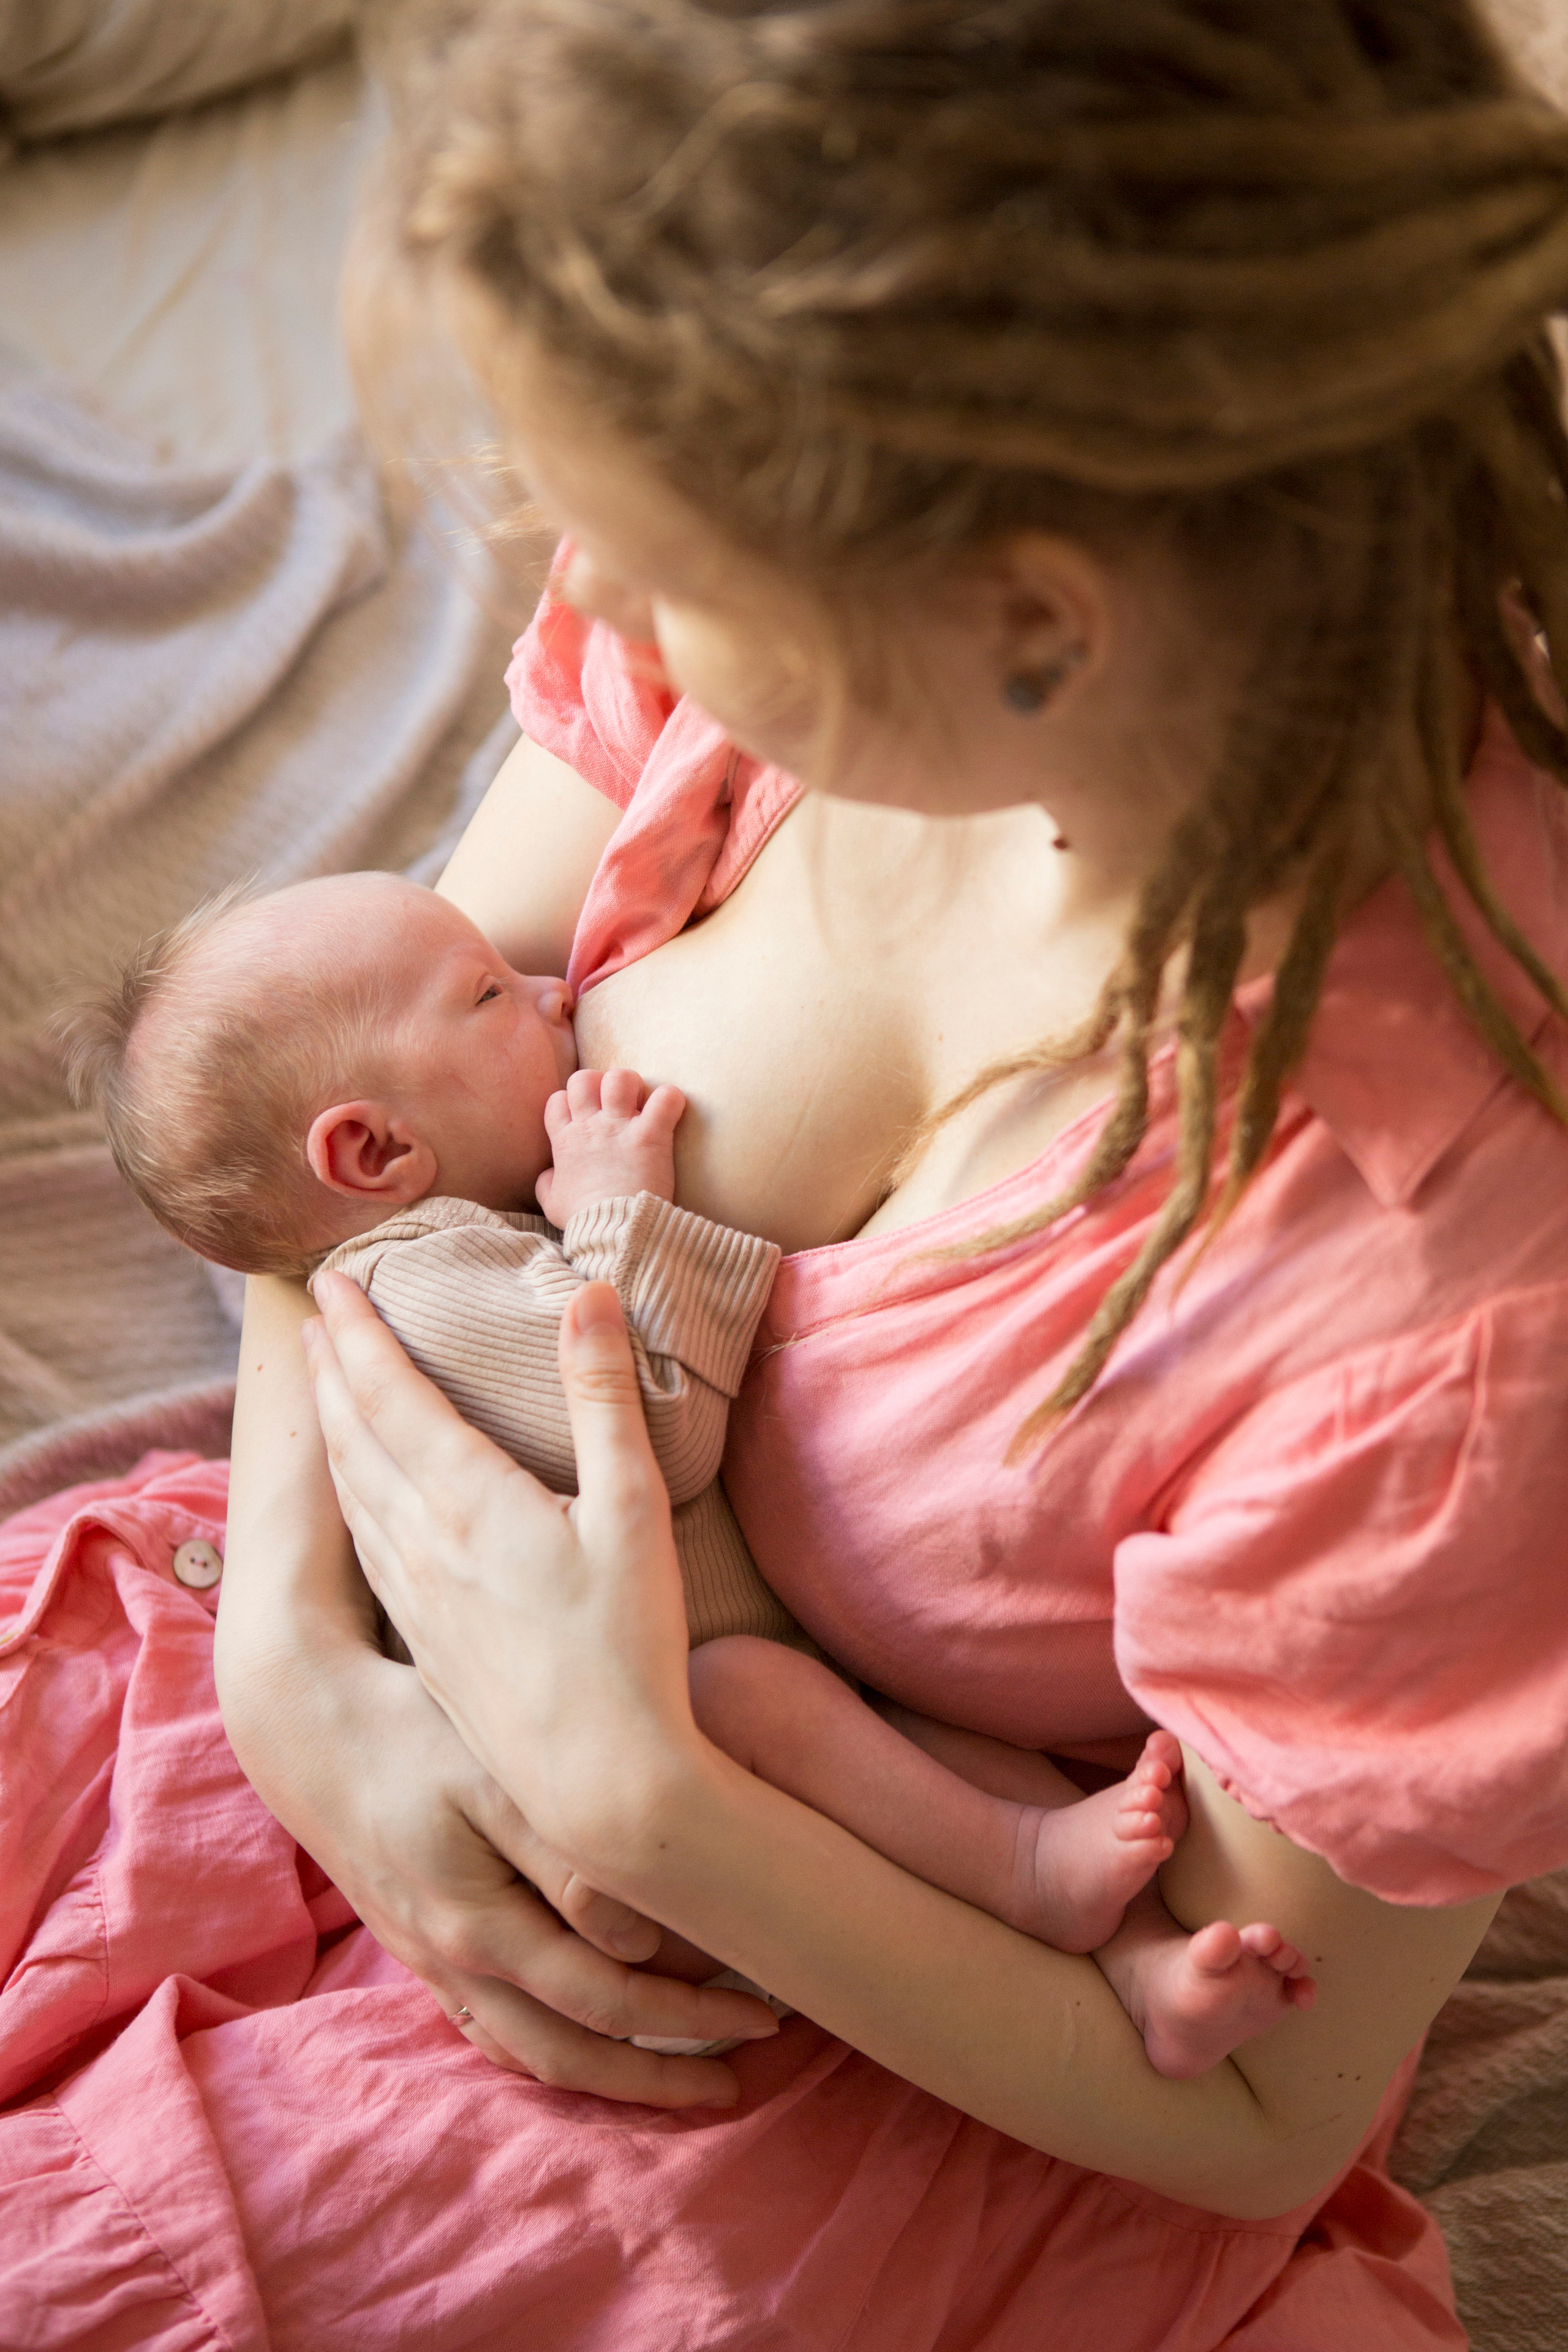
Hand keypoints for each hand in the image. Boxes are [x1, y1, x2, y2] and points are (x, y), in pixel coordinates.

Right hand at [250, 1642, 776, 2101]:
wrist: (310, 1729)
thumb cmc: (414, 1733)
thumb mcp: (493, 1775)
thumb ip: (566, 1857)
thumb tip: (640, 1939)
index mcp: (480, 1926)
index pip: (608, 2003)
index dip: (690, 2022)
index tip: (762, 2013)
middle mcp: (457, 1962)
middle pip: (573, 2055)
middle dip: (662, 2078)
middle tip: (741, 2081)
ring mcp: (434, 1963)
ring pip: (530, 2054)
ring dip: (609, 2079)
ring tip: (683, 2081)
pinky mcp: (422, 1947)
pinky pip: (493, 2031)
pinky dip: (548, 2052)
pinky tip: (590, 2049)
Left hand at [302, 1271, 754, 1974]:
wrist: (597, 1781)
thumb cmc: (628, 1645)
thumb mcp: (635, 1508)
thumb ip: (604, 1397)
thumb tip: (589, 1295)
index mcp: (468, 1499)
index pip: (389, 1393)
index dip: (356, 1332)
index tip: (330, 1281)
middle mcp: (424, 1541)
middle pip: (356, 1435)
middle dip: (331, 1368)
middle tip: (313, 1318)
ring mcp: (416, 1594)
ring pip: (351, 1490)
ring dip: (331, 1428)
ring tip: (322, 1388)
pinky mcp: (422, 1637)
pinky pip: (364, 1541)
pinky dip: (346, 1492)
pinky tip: (353, 1495)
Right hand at [535, 1066, 684, 1225]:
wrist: (614, 1231)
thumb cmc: (584, 1220)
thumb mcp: (551, 1203)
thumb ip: (546, 1183)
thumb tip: (549, 1173)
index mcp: (565, 1141)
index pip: (558, 1099)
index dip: (571, 1103)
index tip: (586, 1119)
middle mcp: (590, 1126)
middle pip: (584, 1078)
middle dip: (600, 1085)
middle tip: (615, 1106)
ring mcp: (620, 1127)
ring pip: (620, 1078)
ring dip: (633, 1086)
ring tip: (641, 1106)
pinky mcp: (650, 1135)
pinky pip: (665, 1098)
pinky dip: (671, 1100)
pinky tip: (670, 1114)